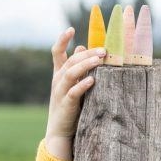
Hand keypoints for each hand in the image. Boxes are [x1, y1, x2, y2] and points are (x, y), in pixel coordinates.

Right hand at [45, 27, 105, 160]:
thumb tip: (82, 47)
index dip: (62, 40)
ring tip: (100, 60)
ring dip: (86, 65)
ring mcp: (60, 92)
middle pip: (70, 61)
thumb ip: (77, 68)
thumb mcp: (72, 85)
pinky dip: (82, 85)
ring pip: (71, 73)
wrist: (60, 131)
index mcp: (59, 74)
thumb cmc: (70, 106)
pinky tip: (92, 80)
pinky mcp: (66, 105)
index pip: (57, 53)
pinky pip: (73, 92)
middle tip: (103, 50)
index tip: (71, 28)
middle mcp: (58, 81)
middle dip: (87, 53)